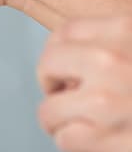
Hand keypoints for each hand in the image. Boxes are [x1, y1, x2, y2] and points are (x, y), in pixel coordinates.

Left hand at [37, 16, 131, 150]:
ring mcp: (107, 101)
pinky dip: (77, 144)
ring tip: (87, 124)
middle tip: (71, 97)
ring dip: (63, 121)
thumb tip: (78, 56)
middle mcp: (112, 62)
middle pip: (48, 65)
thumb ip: (117, 44)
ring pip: (49, 109)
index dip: (60, 52)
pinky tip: (99, 142)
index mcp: (127, 31)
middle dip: (54, 85)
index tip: (66, 66)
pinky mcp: (105, 138)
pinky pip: (66, 139)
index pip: (66, 31)